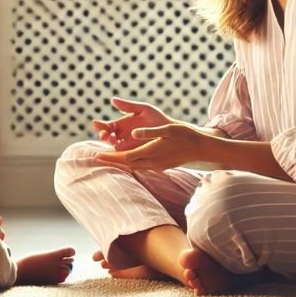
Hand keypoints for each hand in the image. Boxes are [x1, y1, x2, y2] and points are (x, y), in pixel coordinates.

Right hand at [92, 97, 174, 151]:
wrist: (173, 132)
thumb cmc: (157, 118)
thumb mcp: (144, 109)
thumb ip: (129, 105)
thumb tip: (112, 99)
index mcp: (120, 125)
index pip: (106, 126)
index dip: (100, 126)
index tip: (96, 124)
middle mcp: (121, 137)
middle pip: (106, 138)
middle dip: (103, 136)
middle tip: (103, 134)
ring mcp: (127, 147)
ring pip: (113, 149)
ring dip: (110, 146)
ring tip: (111, 141)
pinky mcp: (135, 155)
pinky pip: (124, 157)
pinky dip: (119, 156)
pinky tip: (118, 154)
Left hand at [93, 123, 211, 172]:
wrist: (201, 149)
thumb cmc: (185, 136)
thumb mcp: (168, 129)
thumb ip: (150, 132)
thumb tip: (134, 133)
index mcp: (151, 153)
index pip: (125, 157)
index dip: (109, 157)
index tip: (96, 155)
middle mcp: (151, 162)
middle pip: (125, 164)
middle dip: (110, 161)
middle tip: (94, 158)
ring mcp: (156, 166)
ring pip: (132, 167)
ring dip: (119, 164)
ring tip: (106, 159)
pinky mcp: (160, 166)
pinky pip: (140, 167)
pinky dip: (129, 164)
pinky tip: (126, 161)